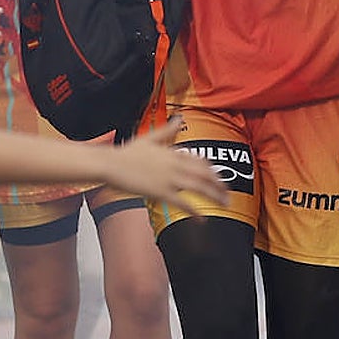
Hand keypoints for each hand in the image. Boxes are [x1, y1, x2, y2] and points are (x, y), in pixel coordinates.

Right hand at [107, 118, 228, 212]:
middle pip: (205, 174)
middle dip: (220, 184)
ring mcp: (169, 178)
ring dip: (215, 196)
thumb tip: (180, 118)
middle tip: (228, 194)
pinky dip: (195, 212)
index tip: (219, 178)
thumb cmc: (126, 153)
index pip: (200, 161)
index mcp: (173, 152)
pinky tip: (203, 220)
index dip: (213, 171)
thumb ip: (167, 130)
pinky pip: (183, 203)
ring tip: (224, 204)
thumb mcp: (149, 138)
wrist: (111, 164)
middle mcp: (175, 164)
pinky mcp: (161, 192)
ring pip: (200, 187)